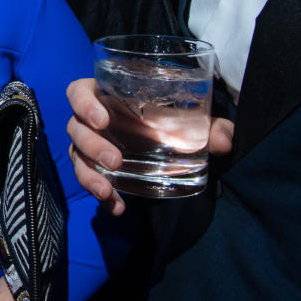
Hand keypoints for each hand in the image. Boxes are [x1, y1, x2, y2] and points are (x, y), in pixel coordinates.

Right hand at [65, 78, 234, 216]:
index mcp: (106, 95)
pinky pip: (89, 180)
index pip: (79, 92)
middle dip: (91, 145)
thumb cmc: (169, 117)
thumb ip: (210, 126)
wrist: (167, 140)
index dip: (84, 104)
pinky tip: (116, 207)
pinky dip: (102, 196)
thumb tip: (224, 140)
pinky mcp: (95, 167)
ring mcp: (90, 144)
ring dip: (88, 174)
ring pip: (76, 155)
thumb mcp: (191, 118)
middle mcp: (91, 120)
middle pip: (75, 127)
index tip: (102, 121)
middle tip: (115, 161)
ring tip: (106, 190)